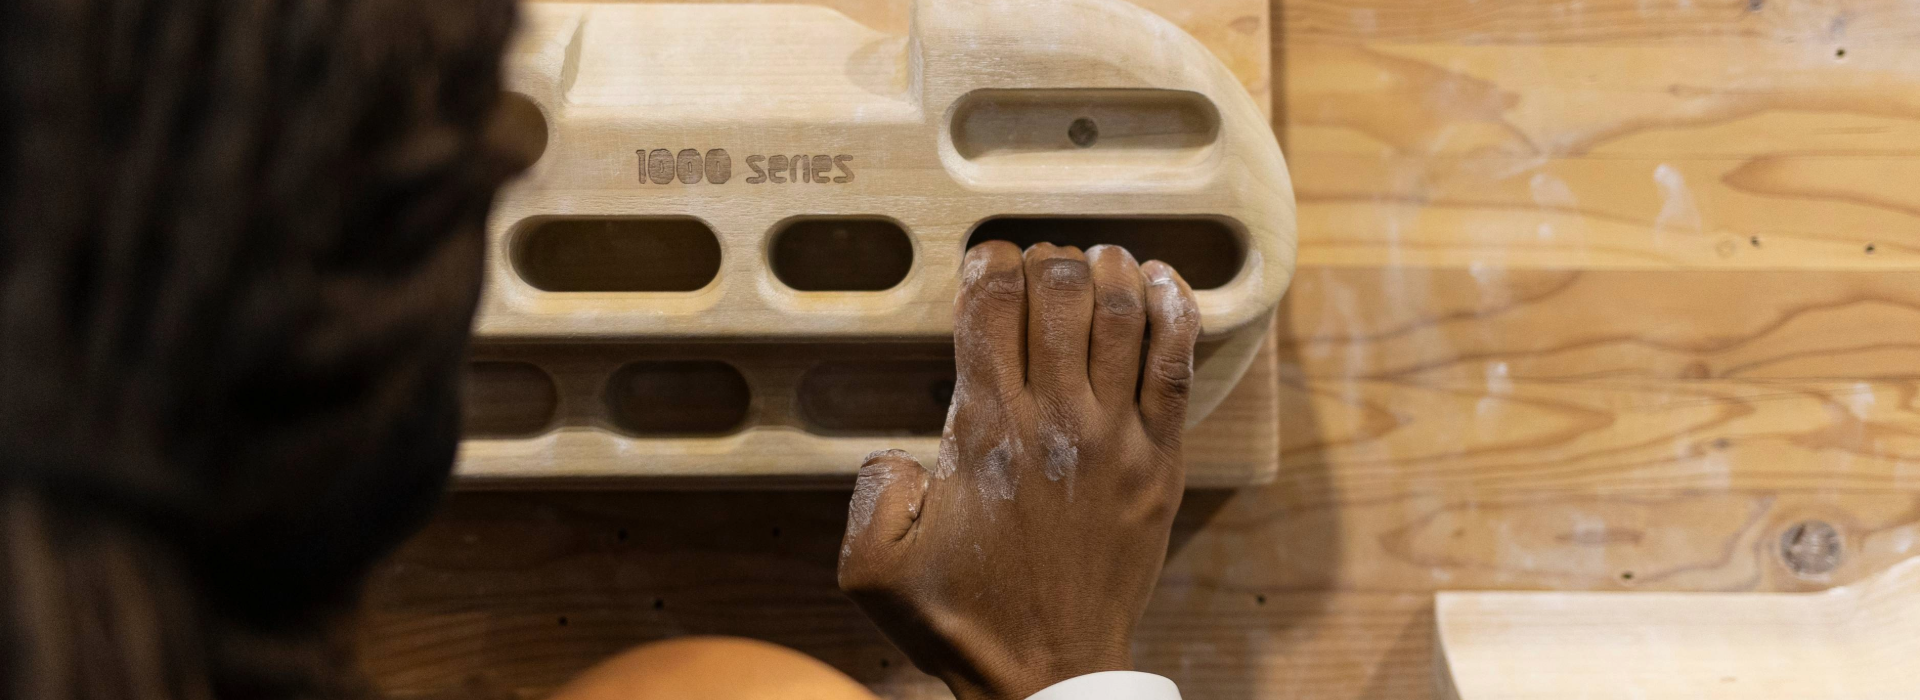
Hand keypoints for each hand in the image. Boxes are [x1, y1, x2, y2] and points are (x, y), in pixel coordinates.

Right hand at [838, 241, 1200, 699]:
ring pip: (1122, 311)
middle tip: (1038, 269)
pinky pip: (1177, 360)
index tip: (987, 262)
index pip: (992, 303)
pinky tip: (1157, 279)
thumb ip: (867, 492)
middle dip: (1045, 260)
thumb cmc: (962, 619)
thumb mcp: (872, 565)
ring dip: (1105, 269)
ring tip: (1091, 263)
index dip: (989, 262)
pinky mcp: (1160, 459)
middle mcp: (1055, 420)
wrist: (1048, 672)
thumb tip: (898, 452)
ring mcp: (1117, 437)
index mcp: (985, 430)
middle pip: (1059, 290)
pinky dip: (1172, 306)